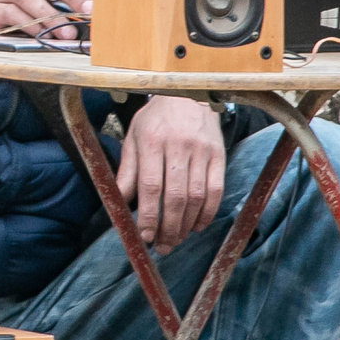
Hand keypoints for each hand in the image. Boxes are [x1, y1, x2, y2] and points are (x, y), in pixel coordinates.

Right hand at [0, 0, 94, 40]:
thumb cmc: (11, 8)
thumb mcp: (37, 1)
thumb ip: (60, 4)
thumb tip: (90, 16)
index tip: (103, 2)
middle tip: (89, 10)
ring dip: (51, 17)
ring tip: (67, 34)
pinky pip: (12, 14)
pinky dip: (29, 26)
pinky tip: (41, 36)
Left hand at [114, 95, 224, 253]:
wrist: (188, 93)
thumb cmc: (156, 119)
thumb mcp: (133, 137)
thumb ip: (128, 170)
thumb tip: (120, 202)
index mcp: (152, 141)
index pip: (150, 186)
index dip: (148, 215)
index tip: (144, 236)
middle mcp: (178, 146)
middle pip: (175, 196)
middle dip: (168, 228)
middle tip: (162, 247)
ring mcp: (201, 150)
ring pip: (197, 197)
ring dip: (187, 224)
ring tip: (177, 239)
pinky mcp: (219, 154)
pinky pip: (216, 190)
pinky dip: (208, 212)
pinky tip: (198, 225)